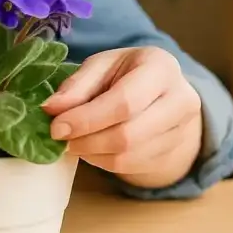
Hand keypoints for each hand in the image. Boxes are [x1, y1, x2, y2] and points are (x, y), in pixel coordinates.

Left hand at [41, 47, 203, 187]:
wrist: (161, 93)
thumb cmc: (126, 73)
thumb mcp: (101, 66)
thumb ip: (77, 85)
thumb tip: (51, 108)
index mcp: (161, 68)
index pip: (124, 102)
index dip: (86, 119)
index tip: (57, 127)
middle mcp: (180, 100)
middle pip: (128, 135)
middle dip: (86, 140)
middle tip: (60, 138)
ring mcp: (181, 131)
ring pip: (128, 156)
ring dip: (91, 153)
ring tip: (73, 140)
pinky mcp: (172, 154)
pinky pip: (130, 166)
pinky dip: (102, 161)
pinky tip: (91, 148)